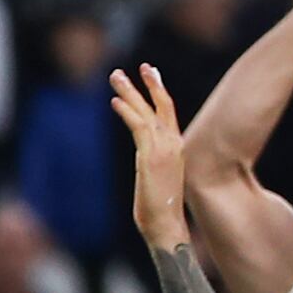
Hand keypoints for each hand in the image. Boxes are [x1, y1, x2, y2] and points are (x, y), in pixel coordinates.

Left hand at [108, 62, 189, 249]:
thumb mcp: (159, 180)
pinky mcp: (150, 156)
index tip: (150, 76)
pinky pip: (137, 127)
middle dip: (150, 84)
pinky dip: (126, 112)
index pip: (169, 114)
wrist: (167, 227)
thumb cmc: (162, 211)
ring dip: (130, 92)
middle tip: (140, 65)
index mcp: (178, 149)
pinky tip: (114, 101)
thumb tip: (147, 165)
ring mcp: (164, 150)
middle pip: (162, 106)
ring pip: (146, 112)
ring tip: (115, 76)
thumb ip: (154, 165)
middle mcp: (174, 145)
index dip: (159, 93)